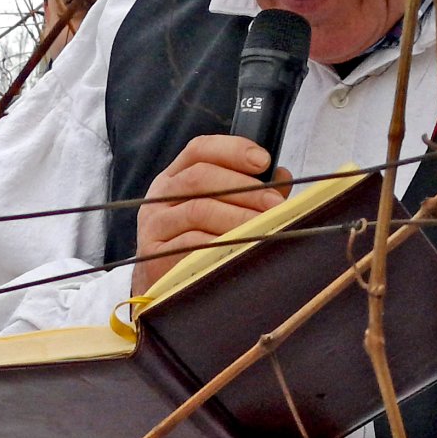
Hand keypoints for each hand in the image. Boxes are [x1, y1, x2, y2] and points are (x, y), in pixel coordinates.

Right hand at [128, 132, 284, 290]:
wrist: (166, 288)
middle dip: (244, 188)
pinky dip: (223, 243)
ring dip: (238, 217)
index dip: (232, 149)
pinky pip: (192, 244)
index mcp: (175, 178)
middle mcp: (160, 197)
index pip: (199, 150)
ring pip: (198, 210)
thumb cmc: (200, 244)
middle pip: (199, 177)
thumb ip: (249, 193)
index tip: (264, 160)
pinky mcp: (155, 255)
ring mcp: (154, 226)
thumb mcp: (220, 211)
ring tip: (266, 226)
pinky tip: (244, 246)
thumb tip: (281, 176)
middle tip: (275, 203)